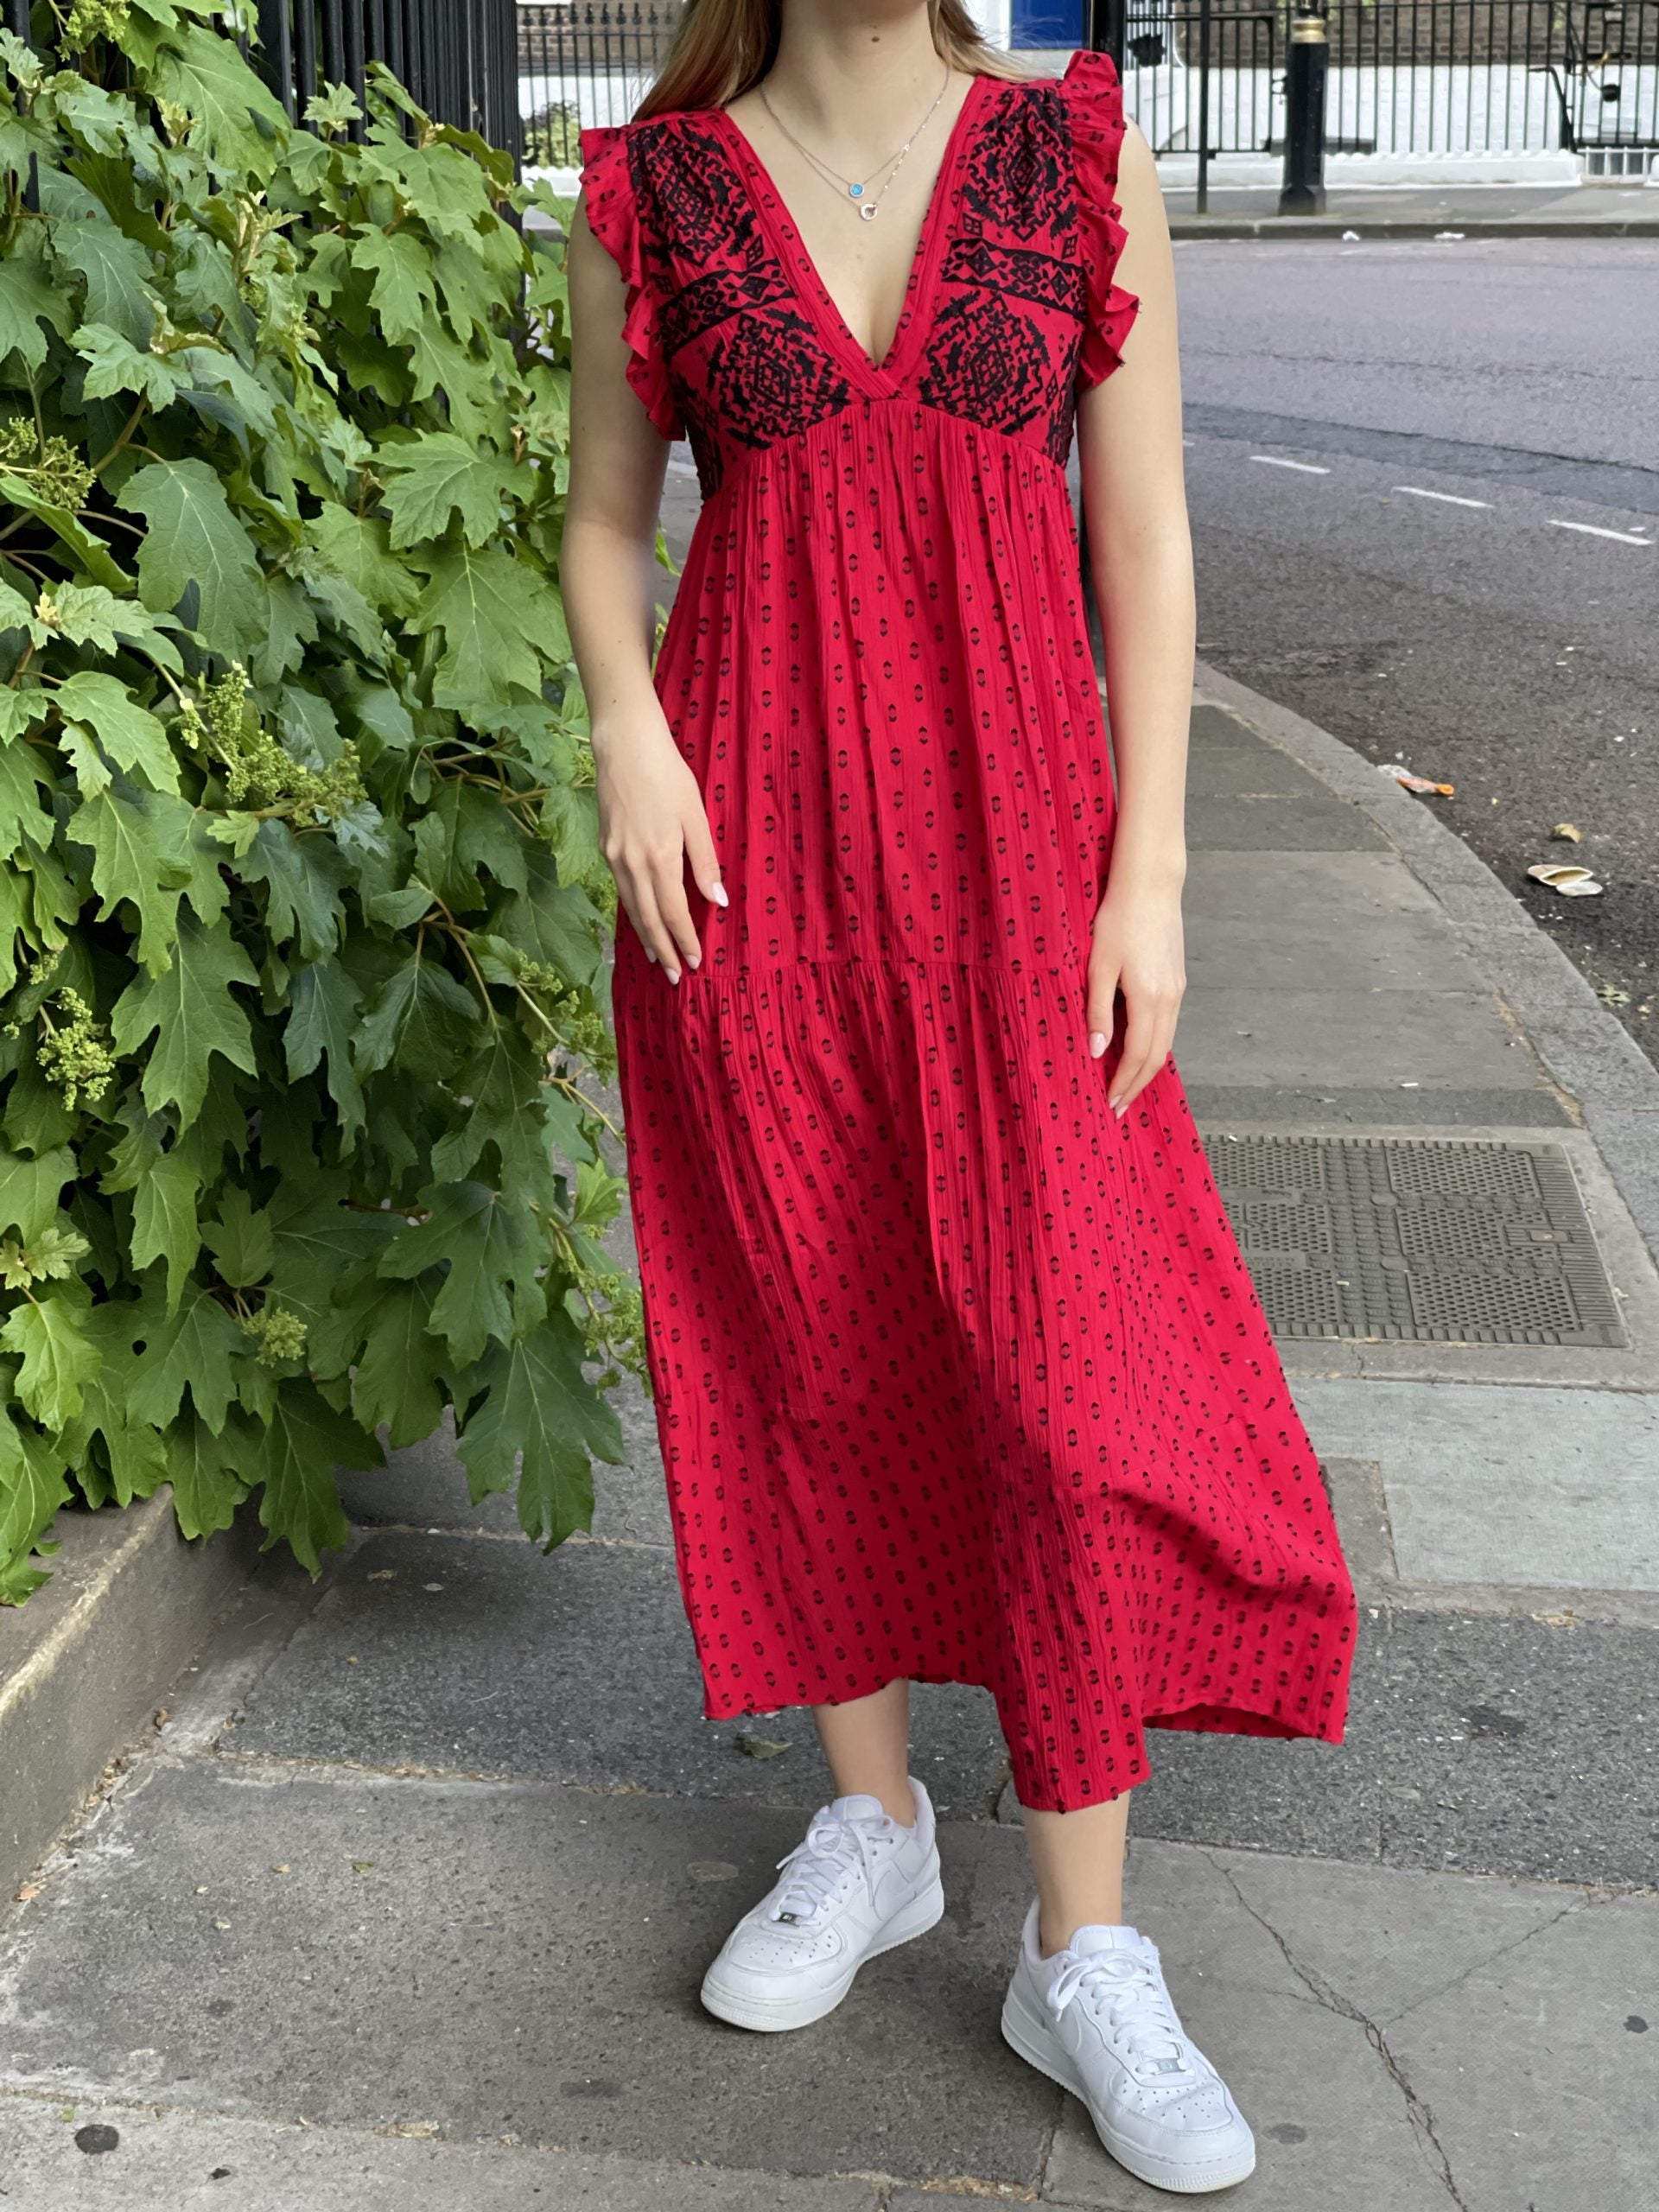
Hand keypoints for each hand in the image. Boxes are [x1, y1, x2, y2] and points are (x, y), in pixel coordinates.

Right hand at [596, 717, 724, 981]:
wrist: (624, 744)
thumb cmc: (667, 773)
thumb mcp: (695, 815)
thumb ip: (705, 861)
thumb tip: (717, 902)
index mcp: (660, 856)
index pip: (674, 912)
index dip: (685, 940)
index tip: (695, 962)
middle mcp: (632, 863)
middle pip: (648, 919)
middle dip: (662, 950)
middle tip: (674, 976)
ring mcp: (613, 856)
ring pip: (631, 908)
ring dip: (645, 936)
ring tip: (656, 958)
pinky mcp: (605, 847)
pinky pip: (621, 890)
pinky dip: (633, 911)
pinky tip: (641, 919)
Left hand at [1087, 881, 1185, 1115]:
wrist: (1151, 886)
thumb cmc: (1119, 920)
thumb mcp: (1099, 966)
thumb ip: (1099, 1011)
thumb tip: (1098, 1051)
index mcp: (1148, 998)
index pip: (1139, 1054)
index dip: (1125, 1082)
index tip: (1111, 1102)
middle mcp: (1169, 999)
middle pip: (1157, 1055)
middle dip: (1138, 1084)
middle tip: (1119, 1106)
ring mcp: (1177, 990)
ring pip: (1166, 1042)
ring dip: (1148, 1067)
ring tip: (1128, 1086)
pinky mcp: (1177, 981)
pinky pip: (1169, 1025)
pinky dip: (1155, 1045)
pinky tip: (1140, 1051)